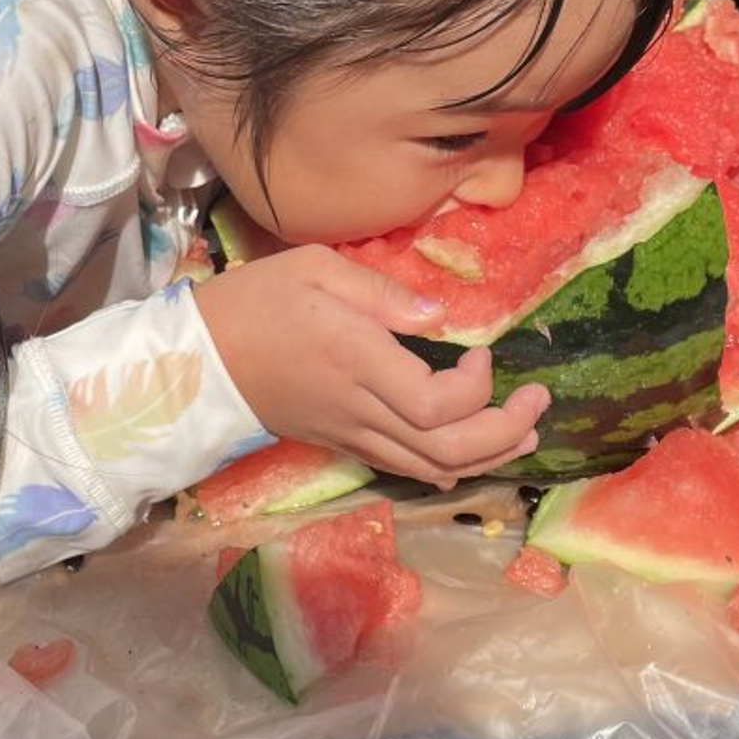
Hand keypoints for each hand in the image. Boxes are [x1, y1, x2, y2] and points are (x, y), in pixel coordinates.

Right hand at [193, 245, 549, 486]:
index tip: (486, 351)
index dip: (479, 388)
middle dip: (505, 431)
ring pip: (432, 469)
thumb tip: (440, 317)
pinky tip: (474, 451)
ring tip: (524, 430)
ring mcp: (352, 435)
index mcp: (357, 361)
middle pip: (448, 448)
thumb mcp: (316, 268)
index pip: (437, 402)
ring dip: (489, 455)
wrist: (201, 361)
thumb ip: (383, 294)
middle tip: (538, 401)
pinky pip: (406, 469)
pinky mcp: (344, 444)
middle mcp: (360, 409)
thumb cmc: (257, 301)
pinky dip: (450, 465)